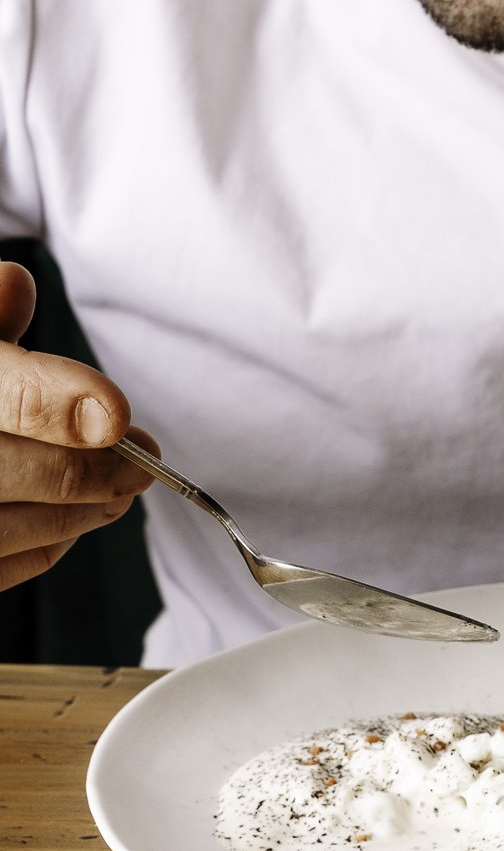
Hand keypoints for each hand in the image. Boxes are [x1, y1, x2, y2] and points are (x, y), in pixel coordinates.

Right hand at [0, 259, 156, 589]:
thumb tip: (16, 282)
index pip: (9, 394)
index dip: (67, 404)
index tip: (117, 416)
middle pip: (24, 470)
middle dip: (97, 468)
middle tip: (143, 459)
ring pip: (13, 528)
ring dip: (83, 513)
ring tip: (121, 489)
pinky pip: (2, 568)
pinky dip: (47, 544)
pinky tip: (74, 519)